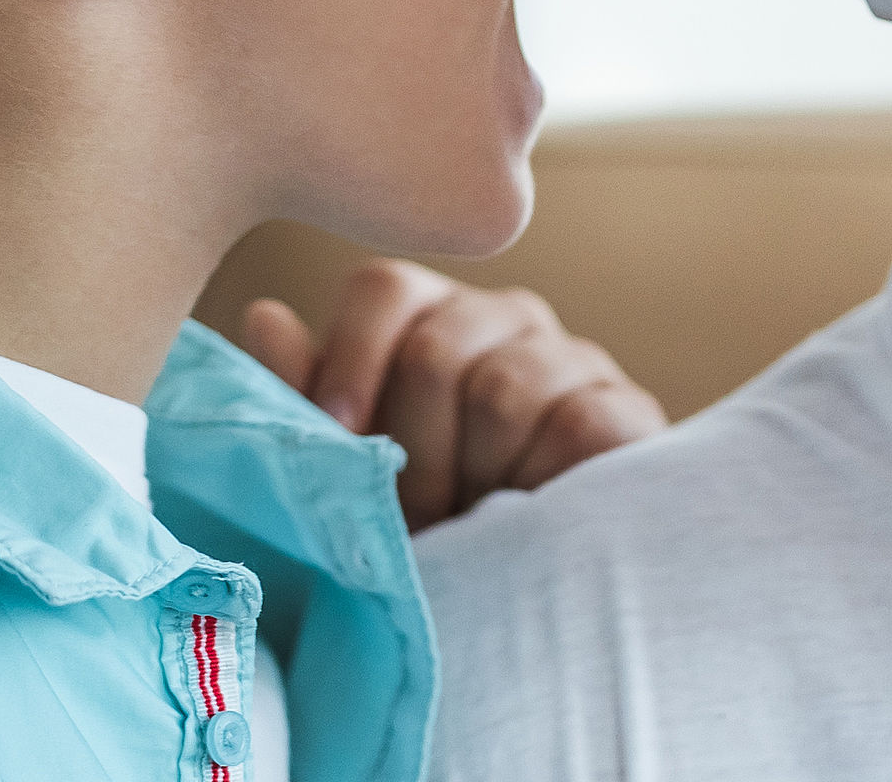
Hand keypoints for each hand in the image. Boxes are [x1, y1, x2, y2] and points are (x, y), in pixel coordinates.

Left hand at [237, 262, 665, 528]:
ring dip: (474, 473)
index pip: (386, 287)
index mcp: (430, 319)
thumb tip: (266, 315)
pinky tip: (531, 510)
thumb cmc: (421, 529)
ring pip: (504, 386)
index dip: (352, 358)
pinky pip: (574, 421)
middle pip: (438, 344)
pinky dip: (538, 479)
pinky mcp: (625, 409)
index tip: (338, 438)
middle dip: (413, 446)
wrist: (518, 603)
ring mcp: (572, 358)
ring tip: (475, 516)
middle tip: (418, 509)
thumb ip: (298, 401)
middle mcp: (505, 320)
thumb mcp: (343, 476)